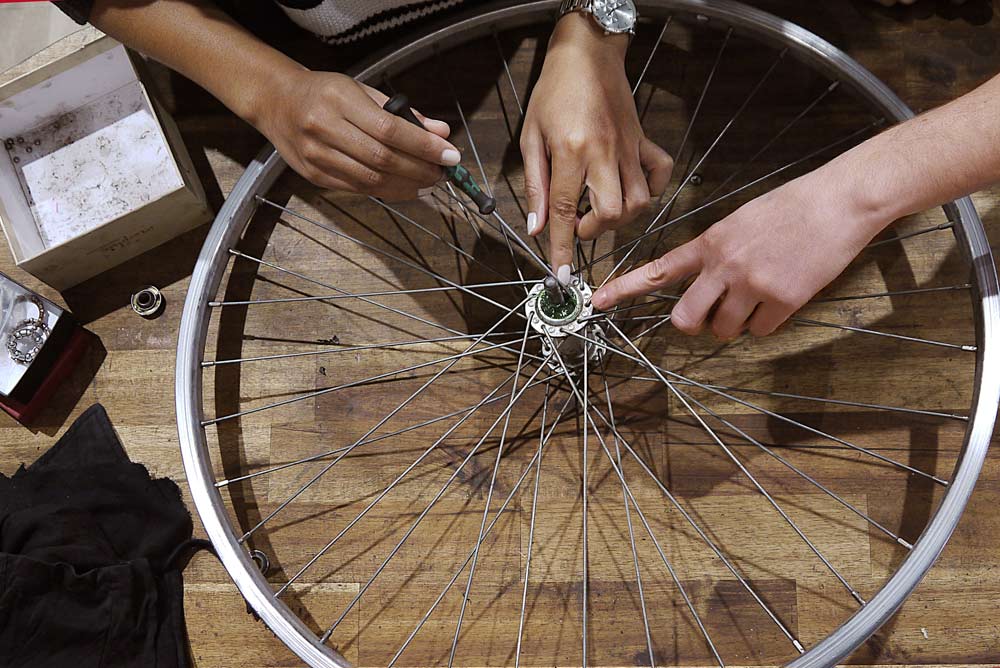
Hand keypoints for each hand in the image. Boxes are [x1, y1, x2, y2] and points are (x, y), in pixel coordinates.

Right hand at [256, 69, 459, 198]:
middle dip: (420, 170)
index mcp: (339, 100)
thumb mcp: (362, 90)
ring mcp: (316, 155)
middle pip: (382, 159)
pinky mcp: (314, 176)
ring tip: (428, 183)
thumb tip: (440, 132)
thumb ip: (402, 112)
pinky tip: (404, 188)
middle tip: (442, 173)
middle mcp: (324, 128)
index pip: (390, 130)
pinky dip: (387, 192)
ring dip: (407, 186)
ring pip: (371, 180)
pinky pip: (358, 189)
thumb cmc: (324, 93)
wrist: (276, 102)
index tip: (450, 155)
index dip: (424, 146)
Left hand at [521, 13, 672, 277]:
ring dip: (620, 218)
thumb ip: (535, 185)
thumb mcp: (531, 137)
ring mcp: (630, 149)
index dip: (562, 249)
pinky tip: (632, 190)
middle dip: (592, 232)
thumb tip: (537, 228)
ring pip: (639, 202)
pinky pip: (661, 173)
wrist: (586, 54)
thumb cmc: (553, 92)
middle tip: (577, 224)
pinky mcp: (644, 141)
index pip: (566, 212)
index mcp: (572, 152)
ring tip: (600, 209)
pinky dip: (652, 190)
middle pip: (610, 214)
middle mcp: (605, 154)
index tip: (561, 277)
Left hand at [591, 169, 885, 337]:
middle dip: (694, 325)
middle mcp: (725, 265)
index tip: (599, 302)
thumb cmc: (792, 207)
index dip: (626, 289)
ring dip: (735, 323)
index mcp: (711, 242)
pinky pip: (761, 331)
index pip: (660, 269)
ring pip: (724, 330)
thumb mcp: (740, 220)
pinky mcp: (784, 299)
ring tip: (757, 296)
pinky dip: (767, 322)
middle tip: (709, 316)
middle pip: (686, 319)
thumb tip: (705, 283)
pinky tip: (781, 296)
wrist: (840, 201)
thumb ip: (716, 251)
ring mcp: (753, 284)